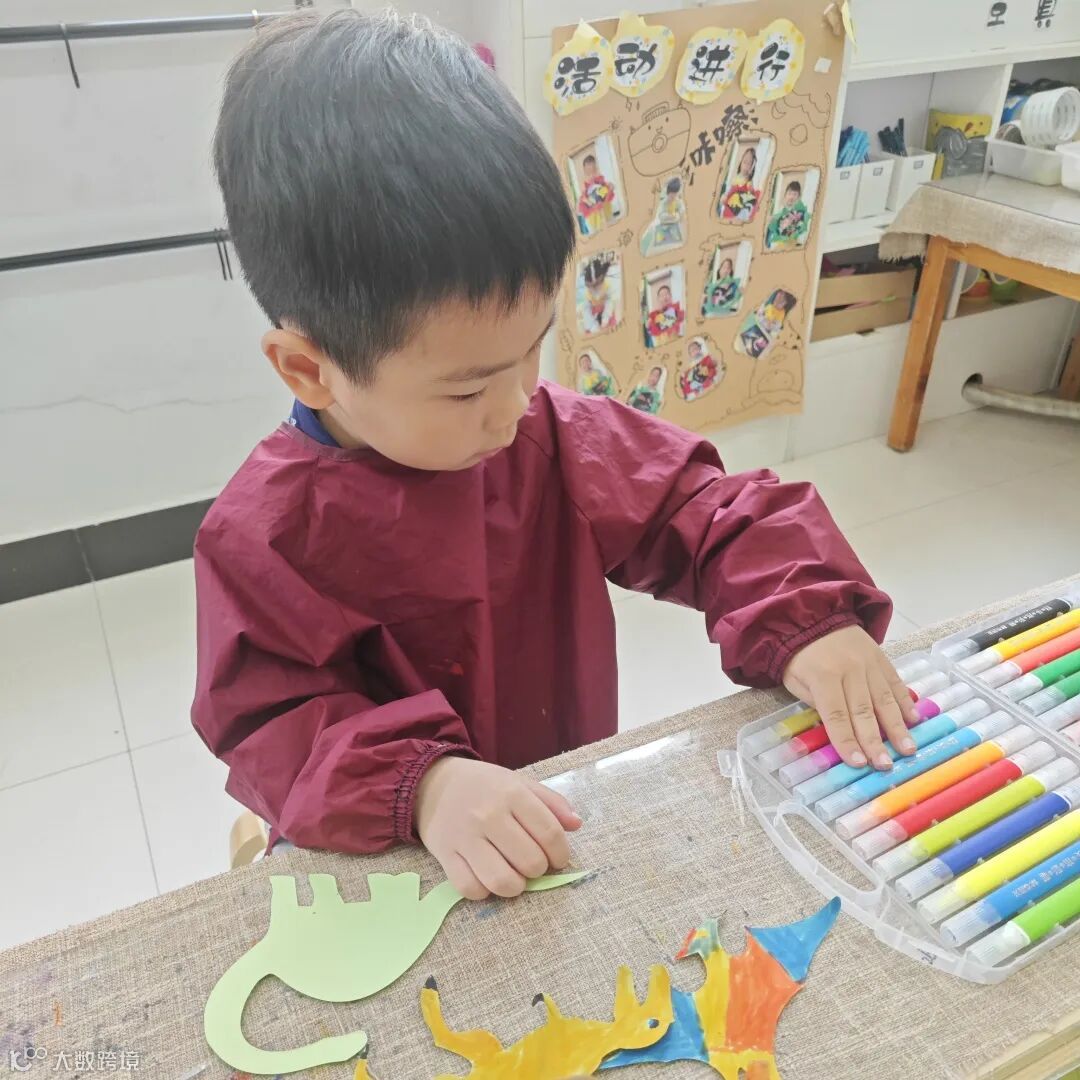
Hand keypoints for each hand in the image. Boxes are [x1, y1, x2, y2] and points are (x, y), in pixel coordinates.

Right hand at [415, 756, 581, 900]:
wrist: (432, 783)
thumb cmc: (483, 785)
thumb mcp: (519, 782)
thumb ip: (551, 802)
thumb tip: (577, 825)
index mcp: (512, 793)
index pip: (550, 833)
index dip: (561, 853)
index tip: (559, 859)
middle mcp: (489, 815)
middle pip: (530, 861)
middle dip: (539, 870)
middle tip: (533, 864)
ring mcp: (465, 837)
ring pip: (501, 881)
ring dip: (516, 887)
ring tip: (515, 877)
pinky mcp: (445, 856)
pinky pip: (470, 889)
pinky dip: (484, 892)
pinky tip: (488, 878)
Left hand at [782, 625, 919, 770]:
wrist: (814, 615)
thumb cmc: (800, 655)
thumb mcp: (794, 679)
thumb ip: (814, 702)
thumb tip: (837, 728)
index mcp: (823, 676)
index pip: (836, 715)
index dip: (847, 740)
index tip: (858, 763)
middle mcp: (849, 670)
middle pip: (863, 711)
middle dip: (874, 741)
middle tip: (885, 765)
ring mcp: (868, 663)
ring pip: (884, 699)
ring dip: (897, 727)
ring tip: (908, 750)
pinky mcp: (881, 657)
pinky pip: (894, 682)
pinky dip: (905, 702)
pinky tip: (914, 720)